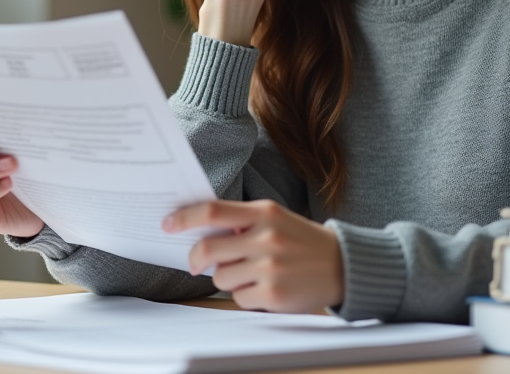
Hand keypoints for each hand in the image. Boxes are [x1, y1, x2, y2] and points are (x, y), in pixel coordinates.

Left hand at [163, 200, 343, 312]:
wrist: (342, 264)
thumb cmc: (300, 239)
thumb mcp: (274, 218)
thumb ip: (241, 221)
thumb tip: (199, 232)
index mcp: (263, 213)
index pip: (212, 211)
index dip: (185, 218)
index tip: (168, 224)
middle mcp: (266, 238)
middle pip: (208, 249)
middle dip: (195, 258)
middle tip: (195, 263)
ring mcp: (270, 267)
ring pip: (220, 277)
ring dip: (226, 278)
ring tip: (250, 273)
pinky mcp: (274, 295)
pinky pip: (239, 298)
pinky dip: (245, 295)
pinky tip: (264, 287)